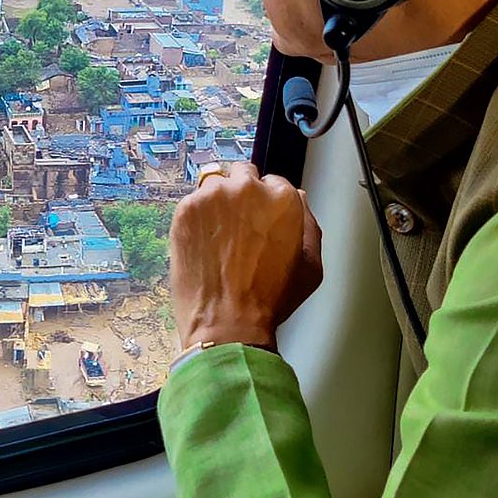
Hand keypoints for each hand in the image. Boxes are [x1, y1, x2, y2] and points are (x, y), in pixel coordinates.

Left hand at [169, 162, 322, 351]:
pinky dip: (197, 218)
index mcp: (282, 198)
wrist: (227, 322)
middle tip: (238, 225)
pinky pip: (192, 202)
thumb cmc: (270, 300)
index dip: (267, 203)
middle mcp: (247, 189)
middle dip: (241, 193)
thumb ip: (309, 224)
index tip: (260, 220)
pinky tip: (203, 244)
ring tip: (218, 236)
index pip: (274, 182)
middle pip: (243, 174)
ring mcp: (213, 196)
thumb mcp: (311, 266)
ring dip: (217, 202)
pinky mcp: (186, 209)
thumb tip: (298, 200)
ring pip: (214, 185)